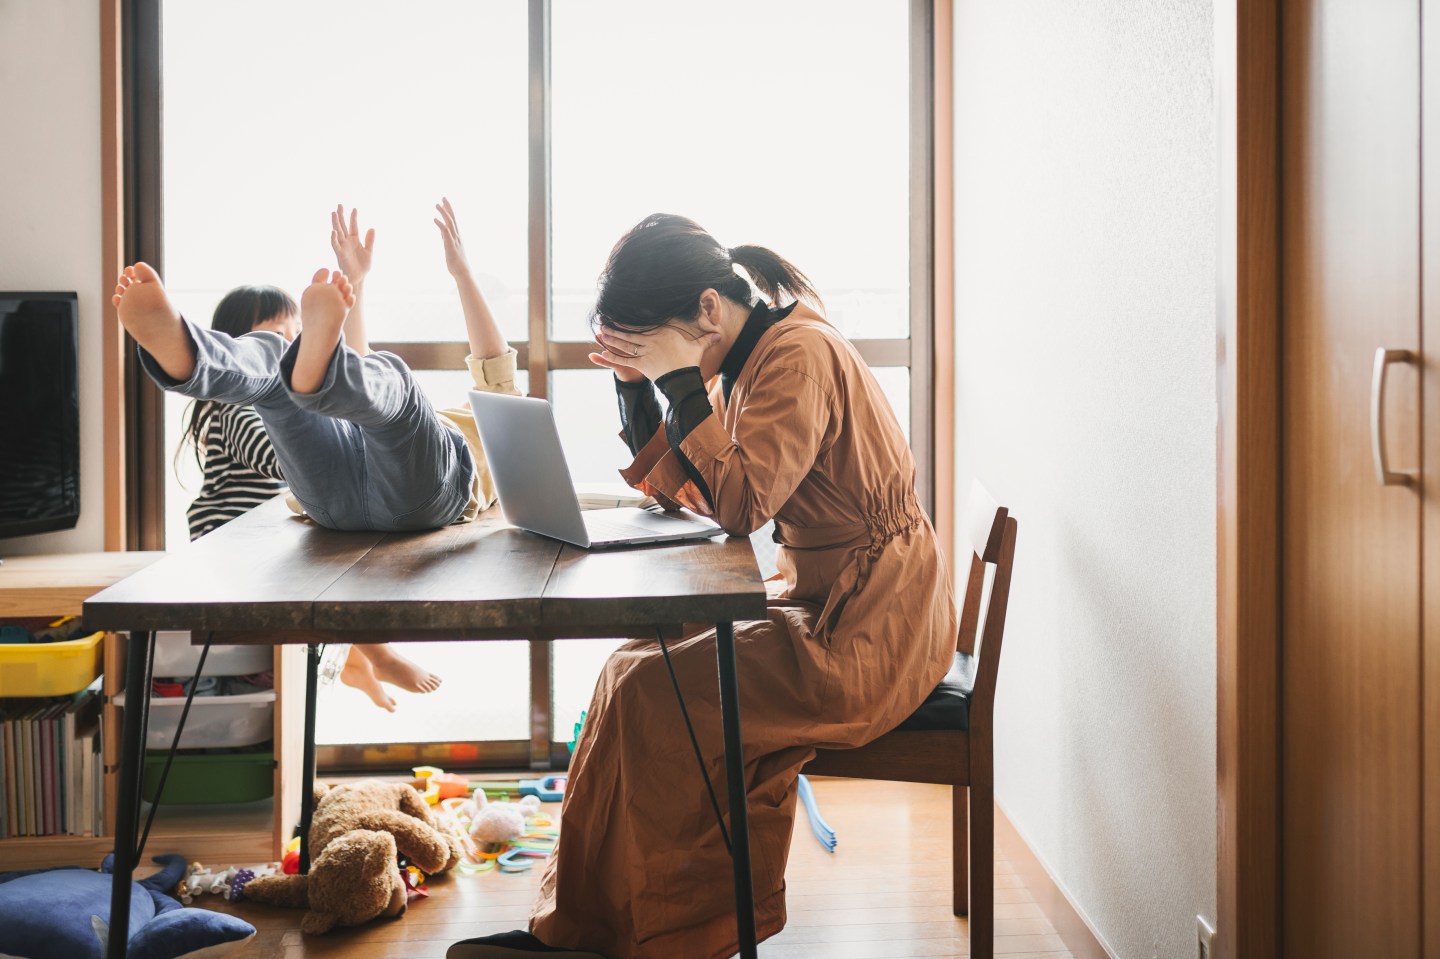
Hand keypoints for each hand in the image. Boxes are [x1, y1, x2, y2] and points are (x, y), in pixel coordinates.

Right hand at [331, 205, 374, 281]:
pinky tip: (333, 231)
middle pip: (343, 226)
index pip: (353, 226)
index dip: (353, 218)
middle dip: (341, 216)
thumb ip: (370, 240)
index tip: (354, 208)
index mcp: (354, 240)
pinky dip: (334, 238)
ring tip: (334, 213)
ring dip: (335, 223)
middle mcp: (347, 241)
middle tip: (339, 205)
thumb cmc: (363, 266)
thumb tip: (372, 228)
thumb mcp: (370, 252)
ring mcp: (343, 247)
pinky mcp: (340, 254)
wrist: (359, 278)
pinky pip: (335, 245)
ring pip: (338, 232)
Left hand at [433, 197, 471, 276]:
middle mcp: (457, 236)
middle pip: (452, 218)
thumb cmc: (457, 261)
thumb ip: (446, 238)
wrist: (462, 272)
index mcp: (457, 236)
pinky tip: (434, 219)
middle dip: (448, 207)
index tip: (444, 201)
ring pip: (449, 223)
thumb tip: (442, 232)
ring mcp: (454, 240)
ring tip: (437, 204)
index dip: (449, 210)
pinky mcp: (450, 246)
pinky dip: (440, 225)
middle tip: (443, 197)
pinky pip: (445, 233)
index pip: (453, 220)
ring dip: (443, 213)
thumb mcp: (450, 246)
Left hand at [591, 324, 719, 381]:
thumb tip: (719, 334)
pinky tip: (603, 352)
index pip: (644, 323)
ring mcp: (646, 352)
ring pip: (625, 343)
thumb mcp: (698, 348)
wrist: (684, 379)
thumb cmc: (690, 362)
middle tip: (604, 320)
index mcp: (663, 333)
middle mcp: (652, 340)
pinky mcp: (642, 364)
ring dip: (612, 338)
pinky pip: (625, 360)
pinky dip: (613, 356)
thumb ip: (705, 339)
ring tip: (601, 332)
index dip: (632, 318)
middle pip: (631, 331)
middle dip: (616, 326)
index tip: (623, 312)